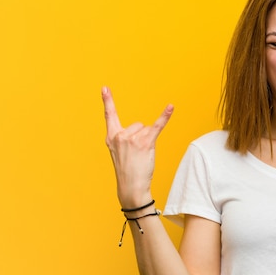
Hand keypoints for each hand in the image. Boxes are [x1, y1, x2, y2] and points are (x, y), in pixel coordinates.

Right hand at [102, 87, 173, 207]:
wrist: (131, 186)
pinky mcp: (145, 142)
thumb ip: (124, 138)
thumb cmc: (128, 170)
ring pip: (147, 129)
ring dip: (148, 141)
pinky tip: (170, 107)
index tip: (105, 88)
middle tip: (136, 154)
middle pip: (138, 124)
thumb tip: (140, 128)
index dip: (108, 101)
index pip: (109, 115)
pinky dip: (165, 116)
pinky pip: (157, 125)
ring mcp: (132, 138)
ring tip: (142, 156)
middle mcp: (120, 135)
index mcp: (111, 137)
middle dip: (141, 137)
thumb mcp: (119, 152)